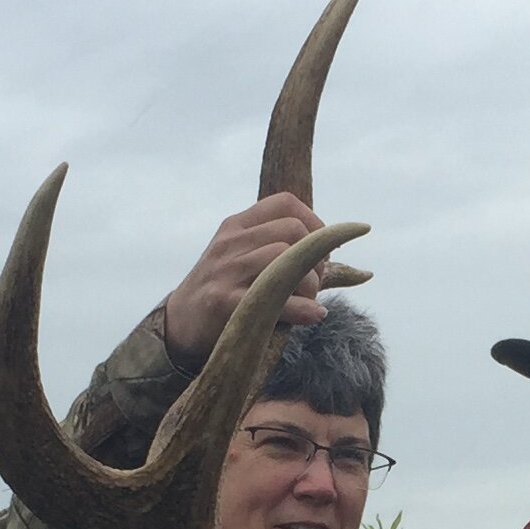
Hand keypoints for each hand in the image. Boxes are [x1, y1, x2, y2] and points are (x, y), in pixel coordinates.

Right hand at [163, 192, 330, 368]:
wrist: (179, 325)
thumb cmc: (224, 292)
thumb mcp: (244, 260)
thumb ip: (282, 252)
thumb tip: (350, 263)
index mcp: (236, 226)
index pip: (286, 203)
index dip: (315, 223)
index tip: (321, 251)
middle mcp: (230, 243)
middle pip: (293, 230)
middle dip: (316, 257)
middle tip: (315, 282)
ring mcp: (225, 271)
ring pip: (286, 259)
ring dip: (310, 284)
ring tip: (309, 300)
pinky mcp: (224, 302)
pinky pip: (274, 298)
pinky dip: (303, 309)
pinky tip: (314, 315)